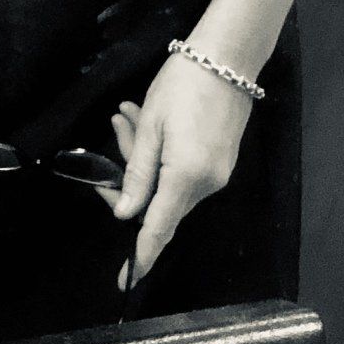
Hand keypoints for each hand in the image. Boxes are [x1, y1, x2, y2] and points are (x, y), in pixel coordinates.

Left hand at [100, 51, 255, 290]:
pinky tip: (146, 117)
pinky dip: (160, 151)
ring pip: (166, 180)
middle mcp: (207, 184)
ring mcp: (217, 174)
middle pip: (157, 199)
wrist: (227, 59)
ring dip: (142, 153)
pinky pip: (181, 169)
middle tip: (116, 126)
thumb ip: (138, 174)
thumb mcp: (151, 127)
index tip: (125, 283)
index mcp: (186, 178)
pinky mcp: (220, 161)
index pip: (158, 228)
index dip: (140, 256)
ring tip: (129, 112)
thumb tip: (126, 215)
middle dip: (128, 172)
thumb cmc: (183, 86)